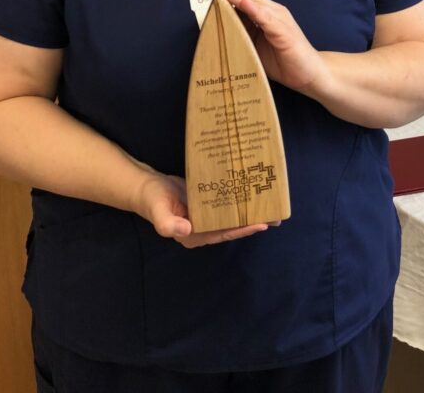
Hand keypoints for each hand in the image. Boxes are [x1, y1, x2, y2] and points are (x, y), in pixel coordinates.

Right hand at [134, 170, 273, 247]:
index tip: (262, 224)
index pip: (224, 233)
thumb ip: (169, 224)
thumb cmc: (152, 200)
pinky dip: (239, 200)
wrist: (147, 187)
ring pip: (232, 215)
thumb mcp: (158, 212)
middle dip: (253, 221)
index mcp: (194, 235)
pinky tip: (251, 192)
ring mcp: (206, 216)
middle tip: (276, 216)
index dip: (243, 229)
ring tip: (270, 206)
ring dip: (249, 211)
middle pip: (233, 226)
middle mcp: (204, 228)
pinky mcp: (207, 203)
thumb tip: (187, 229)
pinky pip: (227, 203)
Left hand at [209, 0, 327, 96]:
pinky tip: (245, 4)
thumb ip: (242, 36)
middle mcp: (274, 14)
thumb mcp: (257, 47)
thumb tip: (219, 32)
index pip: (246, 1)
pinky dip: (256, 11)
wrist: (310, 74)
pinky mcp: (284, 32)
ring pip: (257, 4)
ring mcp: (280, 21)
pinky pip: (268, 19)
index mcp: (266, 16)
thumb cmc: (284, 61)